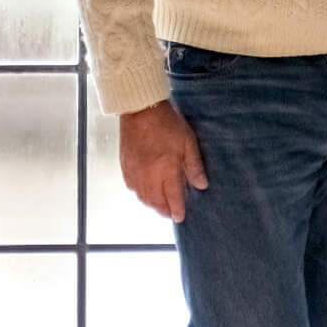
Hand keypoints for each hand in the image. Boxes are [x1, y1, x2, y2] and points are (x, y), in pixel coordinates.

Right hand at [119, 100, 207, 222]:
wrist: (140, 109)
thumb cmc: (166, 123)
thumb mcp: (187, 142)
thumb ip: (194, 166)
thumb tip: (201, 185)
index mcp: (166, 169)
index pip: (172, 198)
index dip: (177, 210)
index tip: (180, 217)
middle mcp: (148, 175)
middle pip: (155, 202)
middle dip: (164, 211)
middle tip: (171, 214)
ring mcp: (135, 171)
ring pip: (142, 197)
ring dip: (152, 204)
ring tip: (159, 206)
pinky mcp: (125, 165)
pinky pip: (131, 187)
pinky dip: (139, 194)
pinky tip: (144, 192)